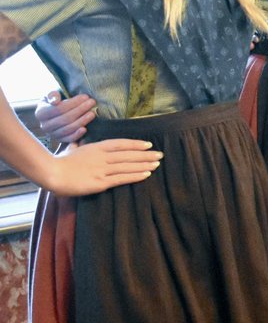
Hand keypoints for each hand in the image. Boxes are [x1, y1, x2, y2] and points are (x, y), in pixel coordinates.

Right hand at [35, 91, 94, 143]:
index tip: (86, 96)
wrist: (56, 112)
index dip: (73, 103)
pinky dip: (77, 135)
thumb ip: (52, 95)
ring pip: (68, 129)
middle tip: (92, 102)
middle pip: (65, 119)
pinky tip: (85, 129)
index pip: (59, 109)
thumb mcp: (52, 95)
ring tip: (92, 113)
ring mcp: (52, 134)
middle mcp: (44, 126)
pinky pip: (69, 139)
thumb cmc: (56, 101)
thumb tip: (55, 101)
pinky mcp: (60, 140)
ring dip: (82, 121)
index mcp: (40, 113)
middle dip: (81, 110)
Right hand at [38, 139, 161, 196]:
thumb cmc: (60, 161)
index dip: (136, 144)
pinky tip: (146, 174)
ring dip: (144, 165)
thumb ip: (77, 144)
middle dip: (146, 155)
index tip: (148, 145)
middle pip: (129, 154)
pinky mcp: (101, 182)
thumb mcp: (71, 149)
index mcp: (97, 147)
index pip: (121, 144)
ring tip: (156, 164)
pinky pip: (122, 178)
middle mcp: (103, 156)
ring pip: (128, 165)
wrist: (52, 173)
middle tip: (160, 155)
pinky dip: (136, 175)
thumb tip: (77, 141)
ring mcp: (103, 169)